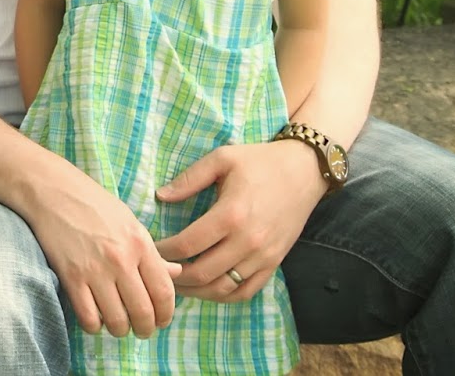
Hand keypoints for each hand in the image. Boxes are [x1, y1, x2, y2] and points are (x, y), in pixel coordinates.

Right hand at [26, 166, 181, 337]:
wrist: (53, 191)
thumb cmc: (93, 204)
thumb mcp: (130, 222)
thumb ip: (152, 252)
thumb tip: (176, 273)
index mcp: (140, 243)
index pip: (164, 292)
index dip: (166, 314)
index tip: (161, 321)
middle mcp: (121, 259)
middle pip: (143, 313)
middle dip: (146, 329)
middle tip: (142, 330)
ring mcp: (95, 270)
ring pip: (117, 321)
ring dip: (121, 330)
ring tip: (119, 325)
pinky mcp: (71, 277)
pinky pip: (89, 318)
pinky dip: (95, 326)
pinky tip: (96, 318)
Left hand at [154, 140, 325, 302]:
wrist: (304, 171)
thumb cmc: (259, 161)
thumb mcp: (221, 158)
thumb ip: (189, 179)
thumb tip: (160, 196)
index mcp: (230, 214)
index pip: (188, 244)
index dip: (164, 251)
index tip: (150, 248)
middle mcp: (248, 241)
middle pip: (202, 273)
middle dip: (175, 276)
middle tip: (158, 270)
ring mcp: (263, 257)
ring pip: (223, 288)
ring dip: (196, 290)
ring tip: (177, 282)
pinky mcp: (274, 263)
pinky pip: (246, 292)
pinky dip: (223, 296)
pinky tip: (207, 288)